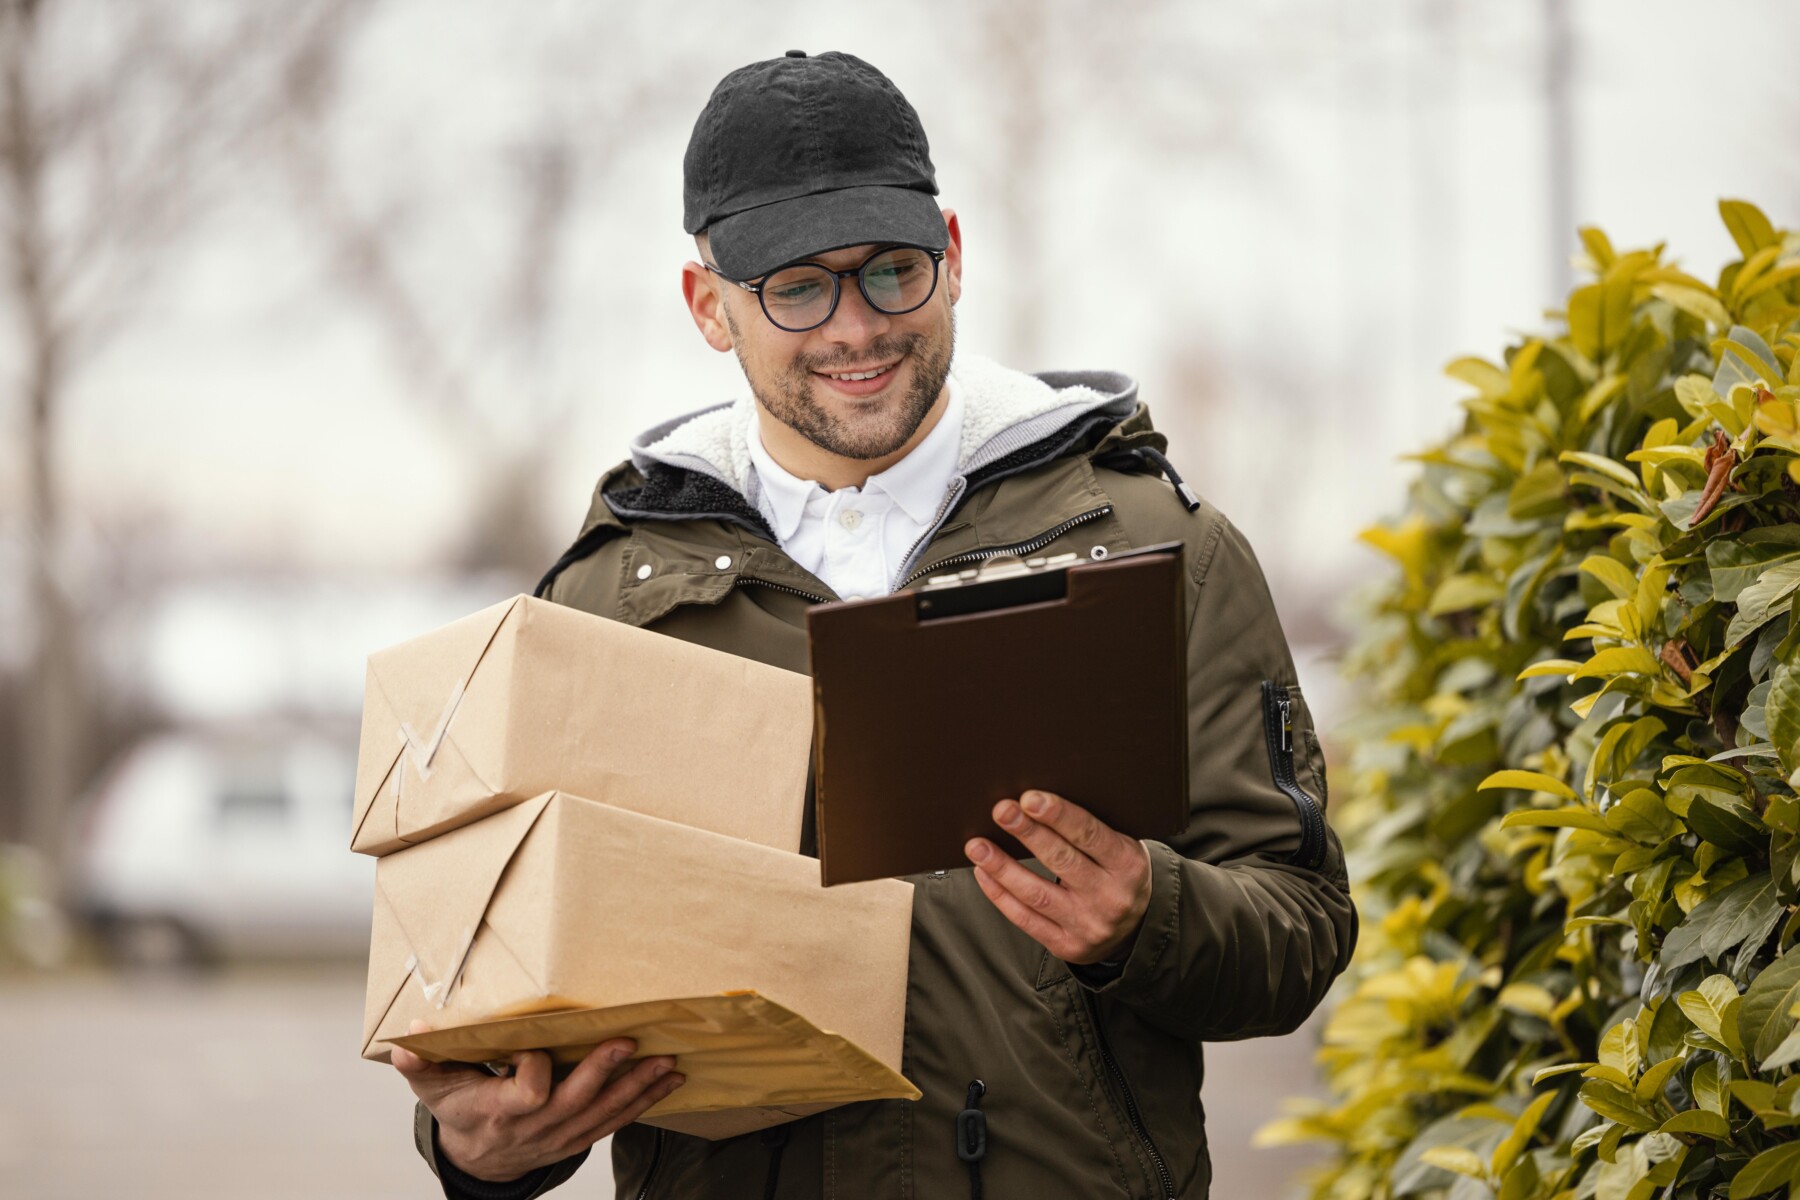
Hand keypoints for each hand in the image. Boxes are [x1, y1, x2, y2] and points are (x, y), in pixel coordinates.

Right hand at [392, 1021, 684, 1182]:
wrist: (480, 1159)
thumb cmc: (460, 1109)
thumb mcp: (434, 1086)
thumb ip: (422, 1063)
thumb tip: (406, 1040)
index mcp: (501, 1111)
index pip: (527, 1093)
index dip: (534, 1070)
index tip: (536, 1044)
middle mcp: (537, 1127)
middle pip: (575, 1102)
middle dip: (603, 1072)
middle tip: (627, 1042)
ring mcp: (563, 1135)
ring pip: (605, 1113)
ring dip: (639, 1087)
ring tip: (668, 1061)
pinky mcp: (581, 1136)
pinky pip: (617, 1121)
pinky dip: (645, 1101)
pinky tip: (670, 1080)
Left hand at [964, 789, 1151, 964]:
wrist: (1137, 928)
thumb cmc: (1119, 874)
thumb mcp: (1121, 848)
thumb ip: (1087, 830)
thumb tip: (1034, 803)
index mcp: (1127, 864)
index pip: (1089, 834)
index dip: (1058, 815)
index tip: (1029, 798)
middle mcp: (1110, 896)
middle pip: (1061, 860)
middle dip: (1028, 833)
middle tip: (1002, 811)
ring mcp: (1088, 925)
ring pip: (1037, 894)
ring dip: (1002, 867)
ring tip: (977, 846)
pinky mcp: (1067, 945)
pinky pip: (1026, 919)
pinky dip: (1000, 895)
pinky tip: (984, 873)